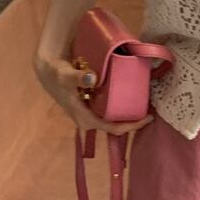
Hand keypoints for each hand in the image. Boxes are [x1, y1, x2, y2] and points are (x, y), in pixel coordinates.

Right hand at [33, 52, 153, 135]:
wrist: (49, 71)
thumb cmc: (57, 75)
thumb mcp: (65, 75)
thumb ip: (78, 77)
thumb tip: (92, 78)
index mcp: (85, 119)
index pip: (113, 128)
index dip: (132, 125)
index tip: (148, 117)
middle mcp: (89, 120)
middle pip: (116, 126)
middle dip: (133, 119)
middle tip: (151, 107)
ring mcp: (91, 115)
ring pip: (114, 118)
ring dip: (128, 112)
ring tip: (145, 101)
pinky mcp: (92, 107)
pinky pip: (111, 110)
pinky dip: (121, 104)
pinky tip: (132, 95)